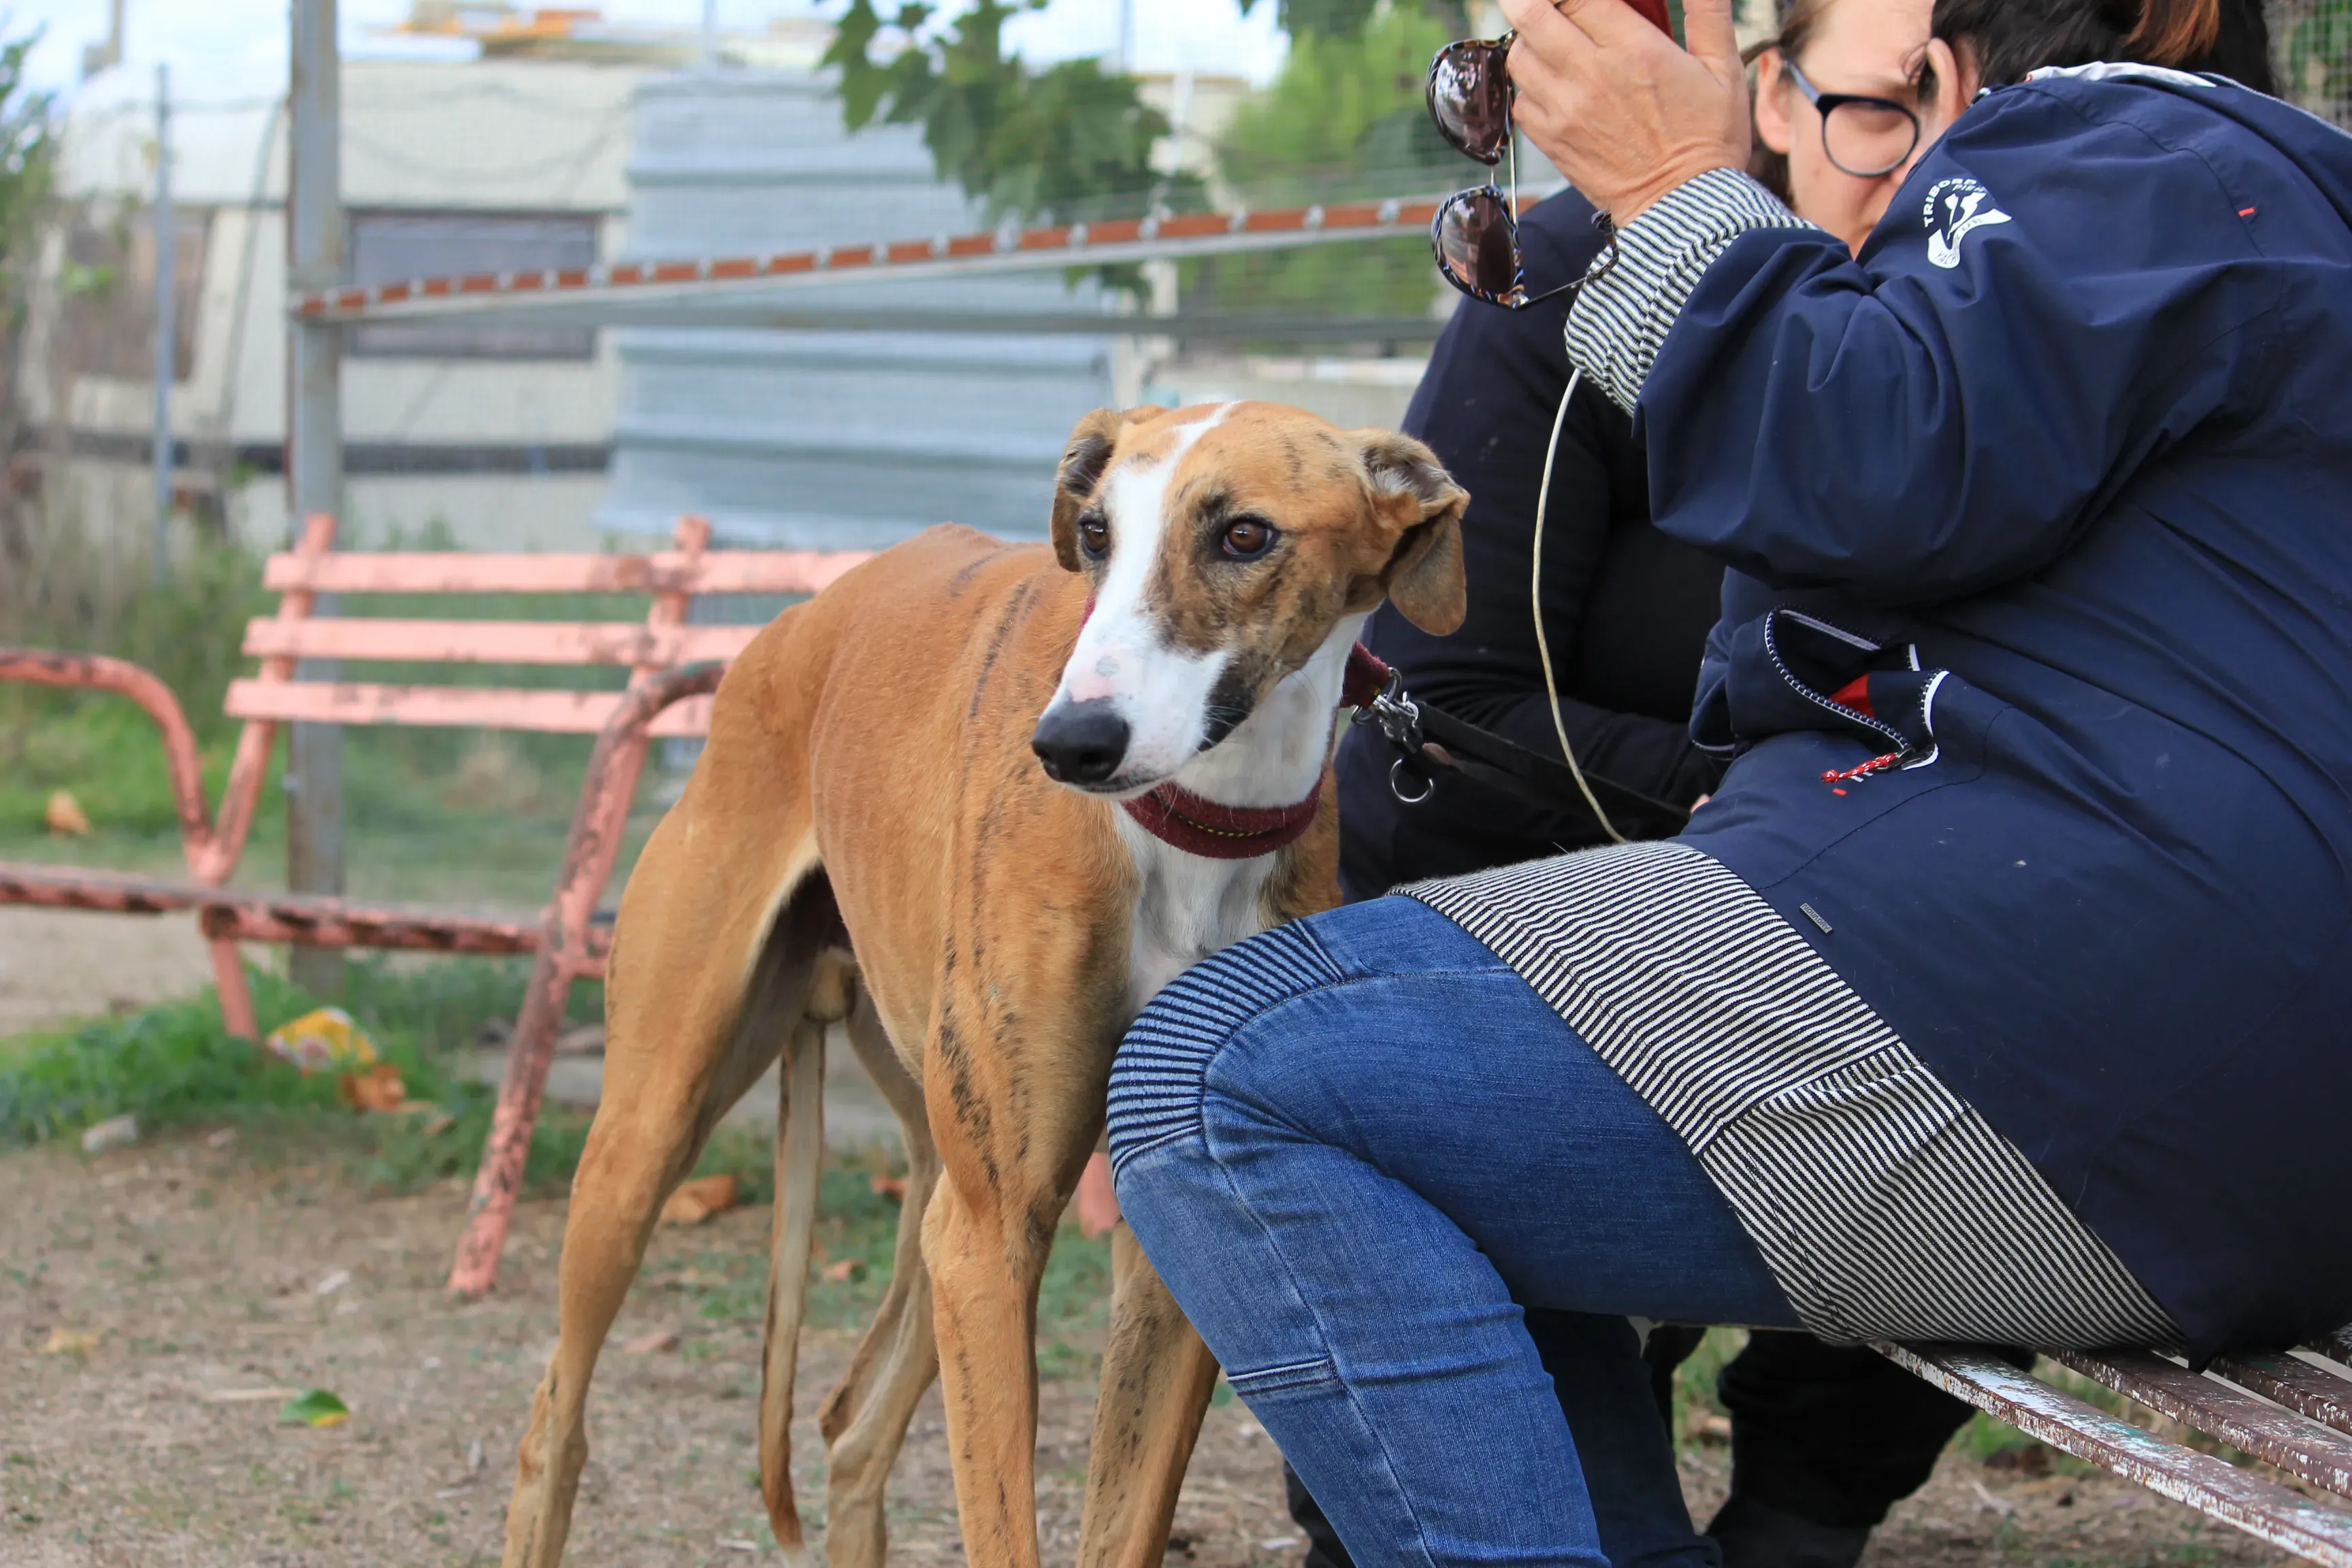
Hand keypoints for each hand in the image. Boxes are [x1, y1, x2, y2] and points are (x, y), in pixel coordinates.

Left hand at [1500, 0, 1752, 225]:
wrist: (1685, 206)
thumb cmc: (1709, 137)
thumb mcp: (1723, 66)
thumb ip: (1707, 11)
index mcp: (1633, 49)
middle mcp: (1590, 75)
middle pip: (1530, 15)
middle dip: (1529, 0)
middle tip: (1546, 3)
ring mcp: (1564, 110)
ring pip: (1517, 55)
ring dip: (1528, 41)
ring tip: (1551, 42)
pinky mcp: (1552, 140)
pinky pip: (1519, 100)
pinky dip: (1529, 86)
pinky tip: (1553, 85)